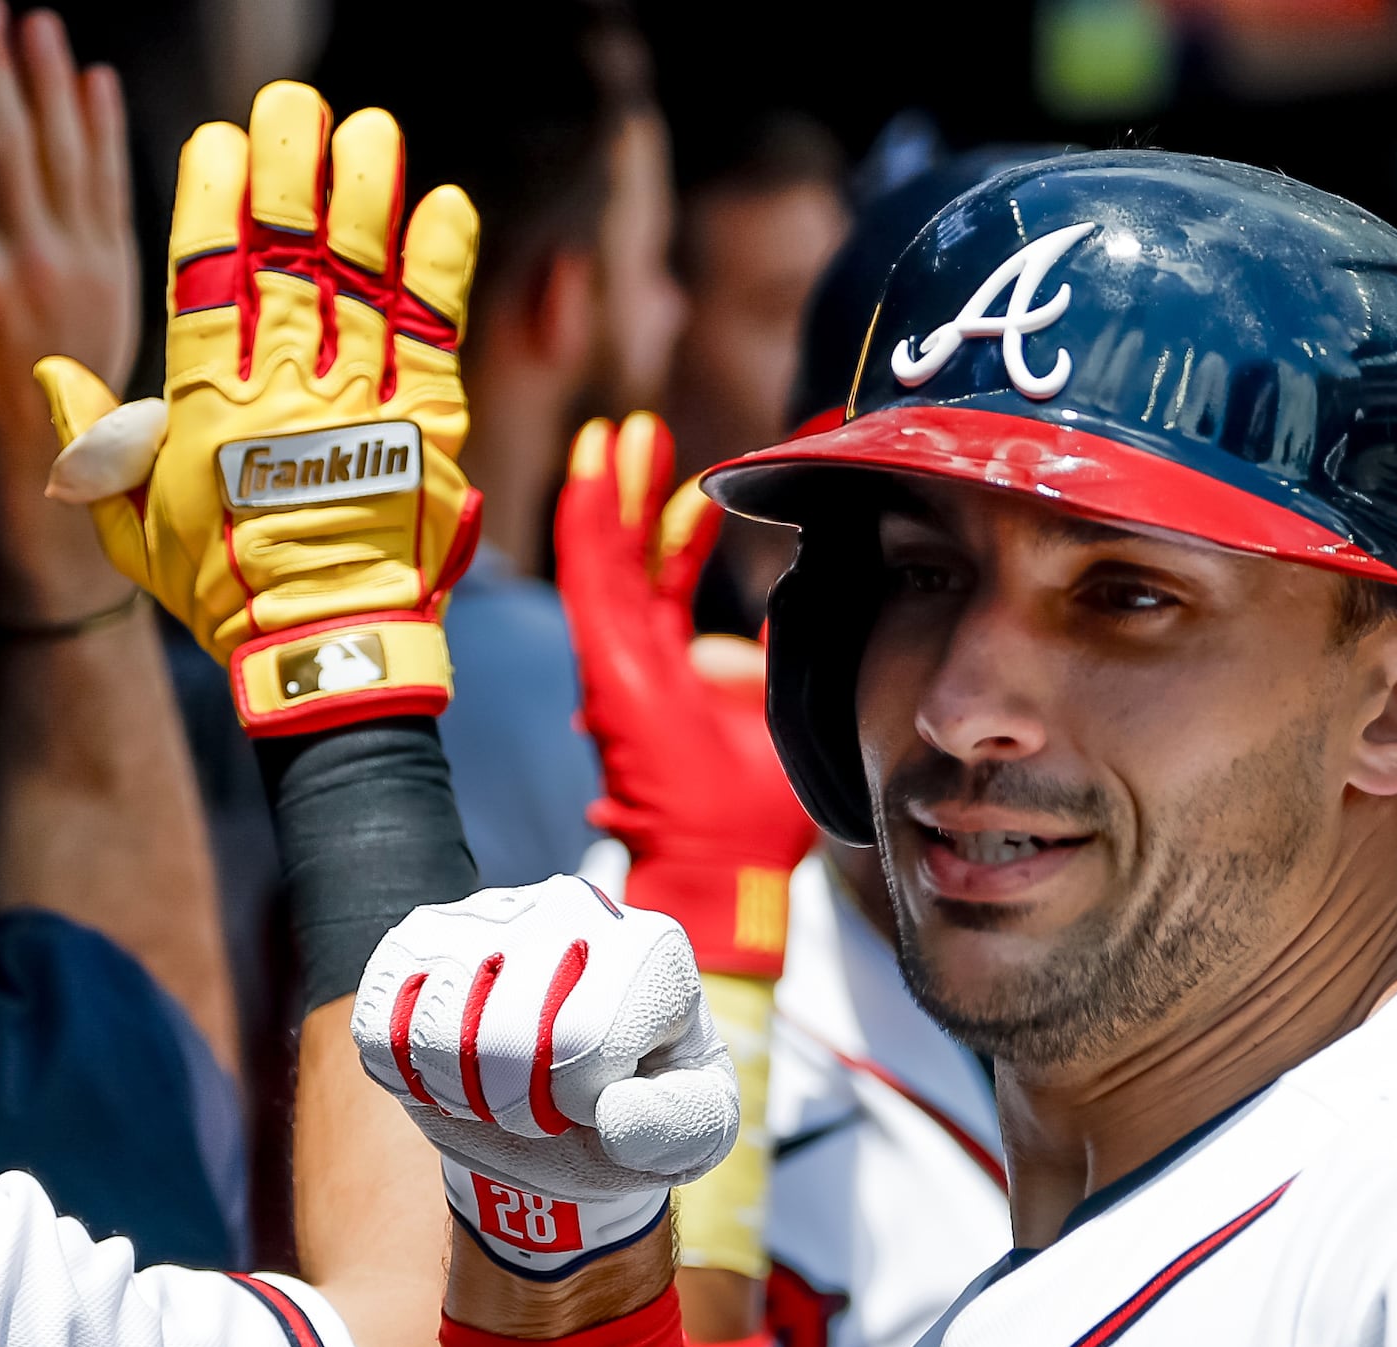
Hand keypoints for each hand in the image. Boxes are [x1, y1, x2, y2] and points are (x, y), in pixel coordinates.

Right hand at [0, 3, 138, 614]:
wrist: (43, 455)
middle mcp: (26, 262)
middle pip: (7, 143)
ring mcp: (79, 260)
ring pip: (64, 150)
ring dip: (49, 79)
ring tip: (34, 21)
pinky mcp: (117, 264)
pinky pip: (111, 181)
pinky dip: (103, 127)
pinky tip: (92, 77)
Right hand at [35, 79, 482, 733]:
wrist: (322, 653)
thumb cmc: (222, 595)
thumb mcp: (133, 531)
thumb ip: (96, 448)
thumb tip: (55, 376)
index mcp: (206, 402)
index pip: (205, 272)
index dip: (210, 197)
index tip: (216, 140)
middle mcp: (283, 383)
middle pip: (285, 248)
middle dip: (289, 166)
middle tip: (295, 103)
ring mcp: (359, 395)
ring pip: (360, 270)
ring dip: (365, 192)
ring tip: (368, 129)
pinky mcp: (425, 419)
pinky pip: (434, 324)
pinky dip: (440, 263)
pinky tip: (446, 204)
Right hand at [356, 877, 736, 1276]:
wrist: (564, 1109)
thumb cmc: (637, 1113)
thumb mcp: (692, 1133)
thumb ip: (680, 1127)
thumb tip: (615, 1110)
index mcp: (650, 949)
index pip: (583, 1040)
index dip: (578, 1103)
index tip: (596, 1103)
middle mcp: (571, 907)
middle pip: (503, 1034)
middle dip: (516, 1105)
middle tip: (541, 1107)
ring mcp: (486, 913)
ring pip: (435, 1028)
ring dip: (460, 1093)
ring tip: (498, 1090)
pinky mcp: (417, 939)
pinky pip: (380, 1023)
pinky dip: (407, 1074)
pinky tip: (450, 1072)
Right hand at [555, 412, 815, 977]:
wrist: (725, 865)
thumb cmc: (753, 810)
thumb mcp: (784, 704)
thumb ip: (783, 650)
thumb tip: (807, 599)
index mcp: (674, 670)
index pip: (672, 579)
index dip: (685, 526)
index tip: (707, 482)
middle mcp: (637, 662)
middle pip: (631, 558)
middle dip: (638, 492)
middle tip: (646, 431)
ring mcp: (616, 665)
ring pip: (603, 559)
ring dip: (610, 493)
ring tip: (615, 433)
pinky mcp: (607, 671)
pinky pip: (590, 583)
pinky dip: (589, 525)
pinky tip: (591, 473)